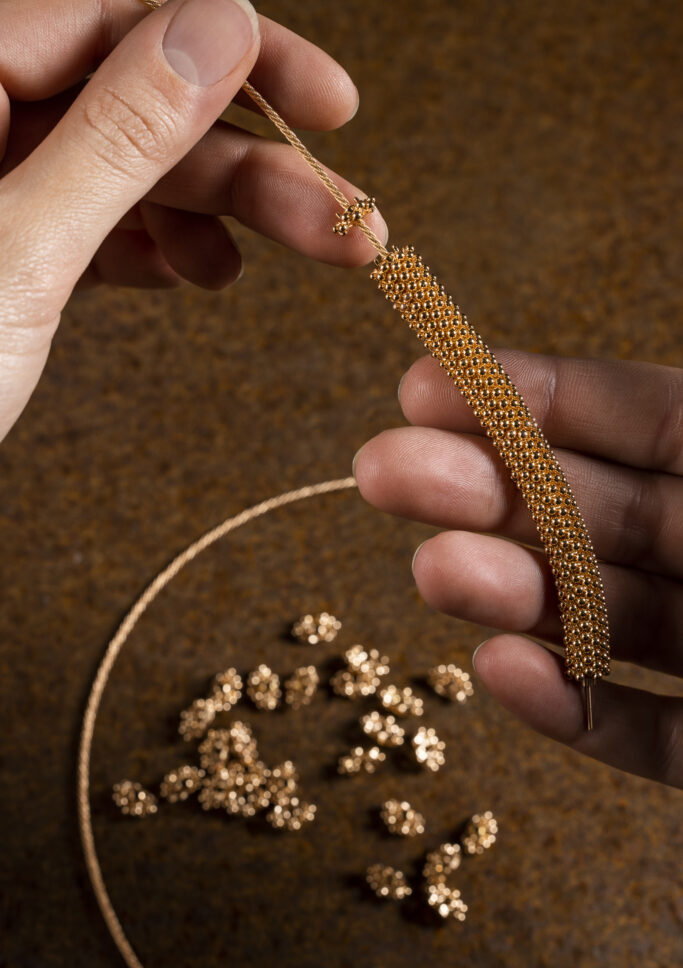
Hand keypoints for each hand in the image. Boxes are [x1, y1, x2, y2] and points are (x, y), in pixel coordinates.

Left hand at [0, 0, 385, 441]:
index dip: (236, 54)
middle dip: (255, 164)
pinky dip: (162, 251)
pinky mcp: (7, 256)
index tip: (330, 100)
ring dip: (225, 213)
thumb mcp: (18, 252)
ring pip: (133, 173)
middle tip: (349, 217)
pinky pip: (101, 229)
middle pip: (141, 107)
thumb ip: (120, 134)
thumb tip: (223, 26)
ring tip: (303, 257)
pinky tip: (206, 274)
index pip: (113, 21)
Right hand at [354, 351, 682, 787]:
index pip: (641, 417)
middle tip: (383, 471)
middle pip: (598, 515)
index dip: (533, 397)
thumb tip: (604, 395)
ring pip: (610, 620)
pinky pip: (650, 733)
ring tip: (432, 571)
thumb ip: (681, 423)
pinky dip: (578, 712)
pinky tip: (502, 675)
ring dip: (515, 597)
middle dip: (490, 491)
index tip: (426, 388)